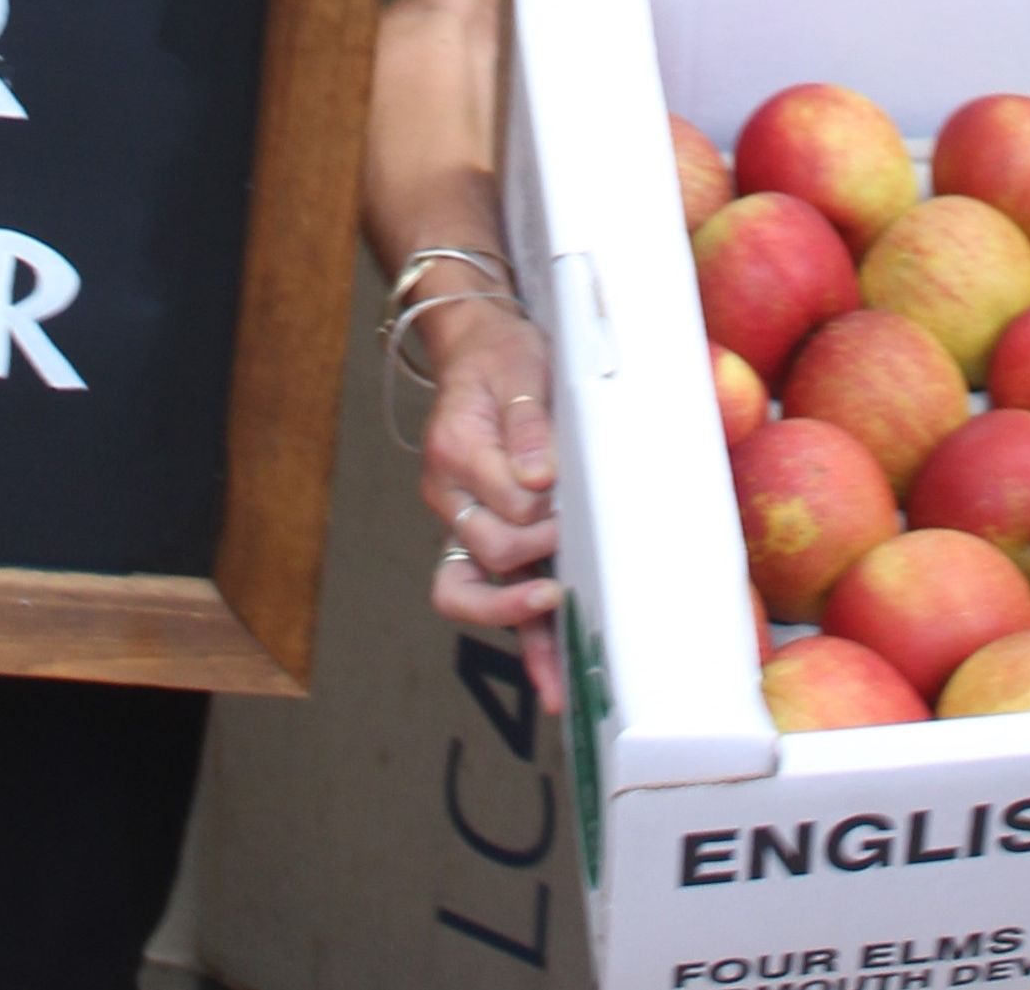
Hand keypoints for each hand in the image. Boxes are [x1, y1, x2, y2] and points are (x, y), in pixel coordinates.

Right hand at [422, 297, 563, 709]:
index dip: (546, 511)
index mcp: (455, 452)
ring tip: (561, 677)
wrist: (478, 350)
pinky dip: (522, 639)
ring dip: (517, 625)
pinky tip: (551, 679)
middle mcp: (450, 497)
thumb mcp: (521, 367)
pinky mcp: (488, 541)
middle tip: (578, 536)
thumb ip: (527, 422)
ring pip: (472, 593)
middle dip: (542, 553)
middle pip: (491, 551)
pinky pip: (495, 599)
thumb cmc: (503, 358)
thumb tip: (539, 479)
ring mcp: (464, 525)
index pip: (506, 503)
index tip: (575, 499)